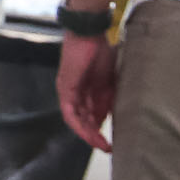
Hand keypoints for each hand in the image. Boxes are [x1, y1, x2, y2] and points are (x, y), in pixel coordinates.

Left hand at [57, 31, 118, 152]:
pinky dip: (78, 124)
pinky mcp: (65, 89)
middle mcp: (77, 94)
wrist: (91, 32)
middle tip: (108, 148)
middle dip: (95, 137)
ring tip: (101, 145)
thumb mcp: (111, 79)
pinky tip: (88, 133)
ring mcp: (69, 92)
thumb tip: (115, 116)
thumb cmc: (103, 50)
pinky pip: (70, 112)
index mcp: (89, 91)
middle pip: (84, 121)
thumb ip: (110, 97)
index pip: (93, 116)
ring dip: (88, 134)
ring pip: (76, 120)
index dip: (102, 130)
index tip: (113, 142)